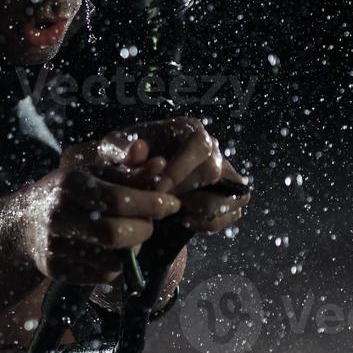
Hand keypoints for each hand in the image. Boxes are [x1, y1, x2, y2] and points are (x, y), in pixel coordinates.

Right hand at [27, 135, 182, 284]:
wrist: (23, 223)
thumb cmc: (68, 193)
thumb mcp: (93, 173)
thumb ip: (128, 170)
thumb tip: (160, 165)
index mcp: (69, 184)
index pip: (119, 198)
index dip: (152, 203)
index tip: (172, 204)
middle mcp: (58, 215)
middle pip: (116, 233)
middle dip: (144, 230)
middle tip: (150, 224)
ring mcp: (55, 245)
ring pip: (112, 259)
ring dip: (133, 250)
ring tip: (132, 236)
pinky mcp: (56, 269)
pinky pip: (102, 275)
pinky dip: (118, 266)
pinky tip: (114, 251)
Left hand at [114, 117, 252, 233]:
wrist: (133, 171)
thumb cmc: (125, 155)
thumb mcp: (117, 148)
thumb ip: (126, 152)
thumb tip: (145, 155)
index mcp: (188, 130)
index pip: (199, 145)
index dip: (181, 169)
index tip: (158, 188)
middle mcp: (212, 148)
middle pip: (213, 170)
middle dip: (186, 192)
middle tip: (162, 203)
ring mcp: (223, 171)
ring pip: (233, 192)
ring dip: (204, 208)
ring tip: (178, 213)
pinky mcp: (226, 194)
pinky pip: (234, 211)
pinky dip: (212, 222)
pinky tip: (185, 222)